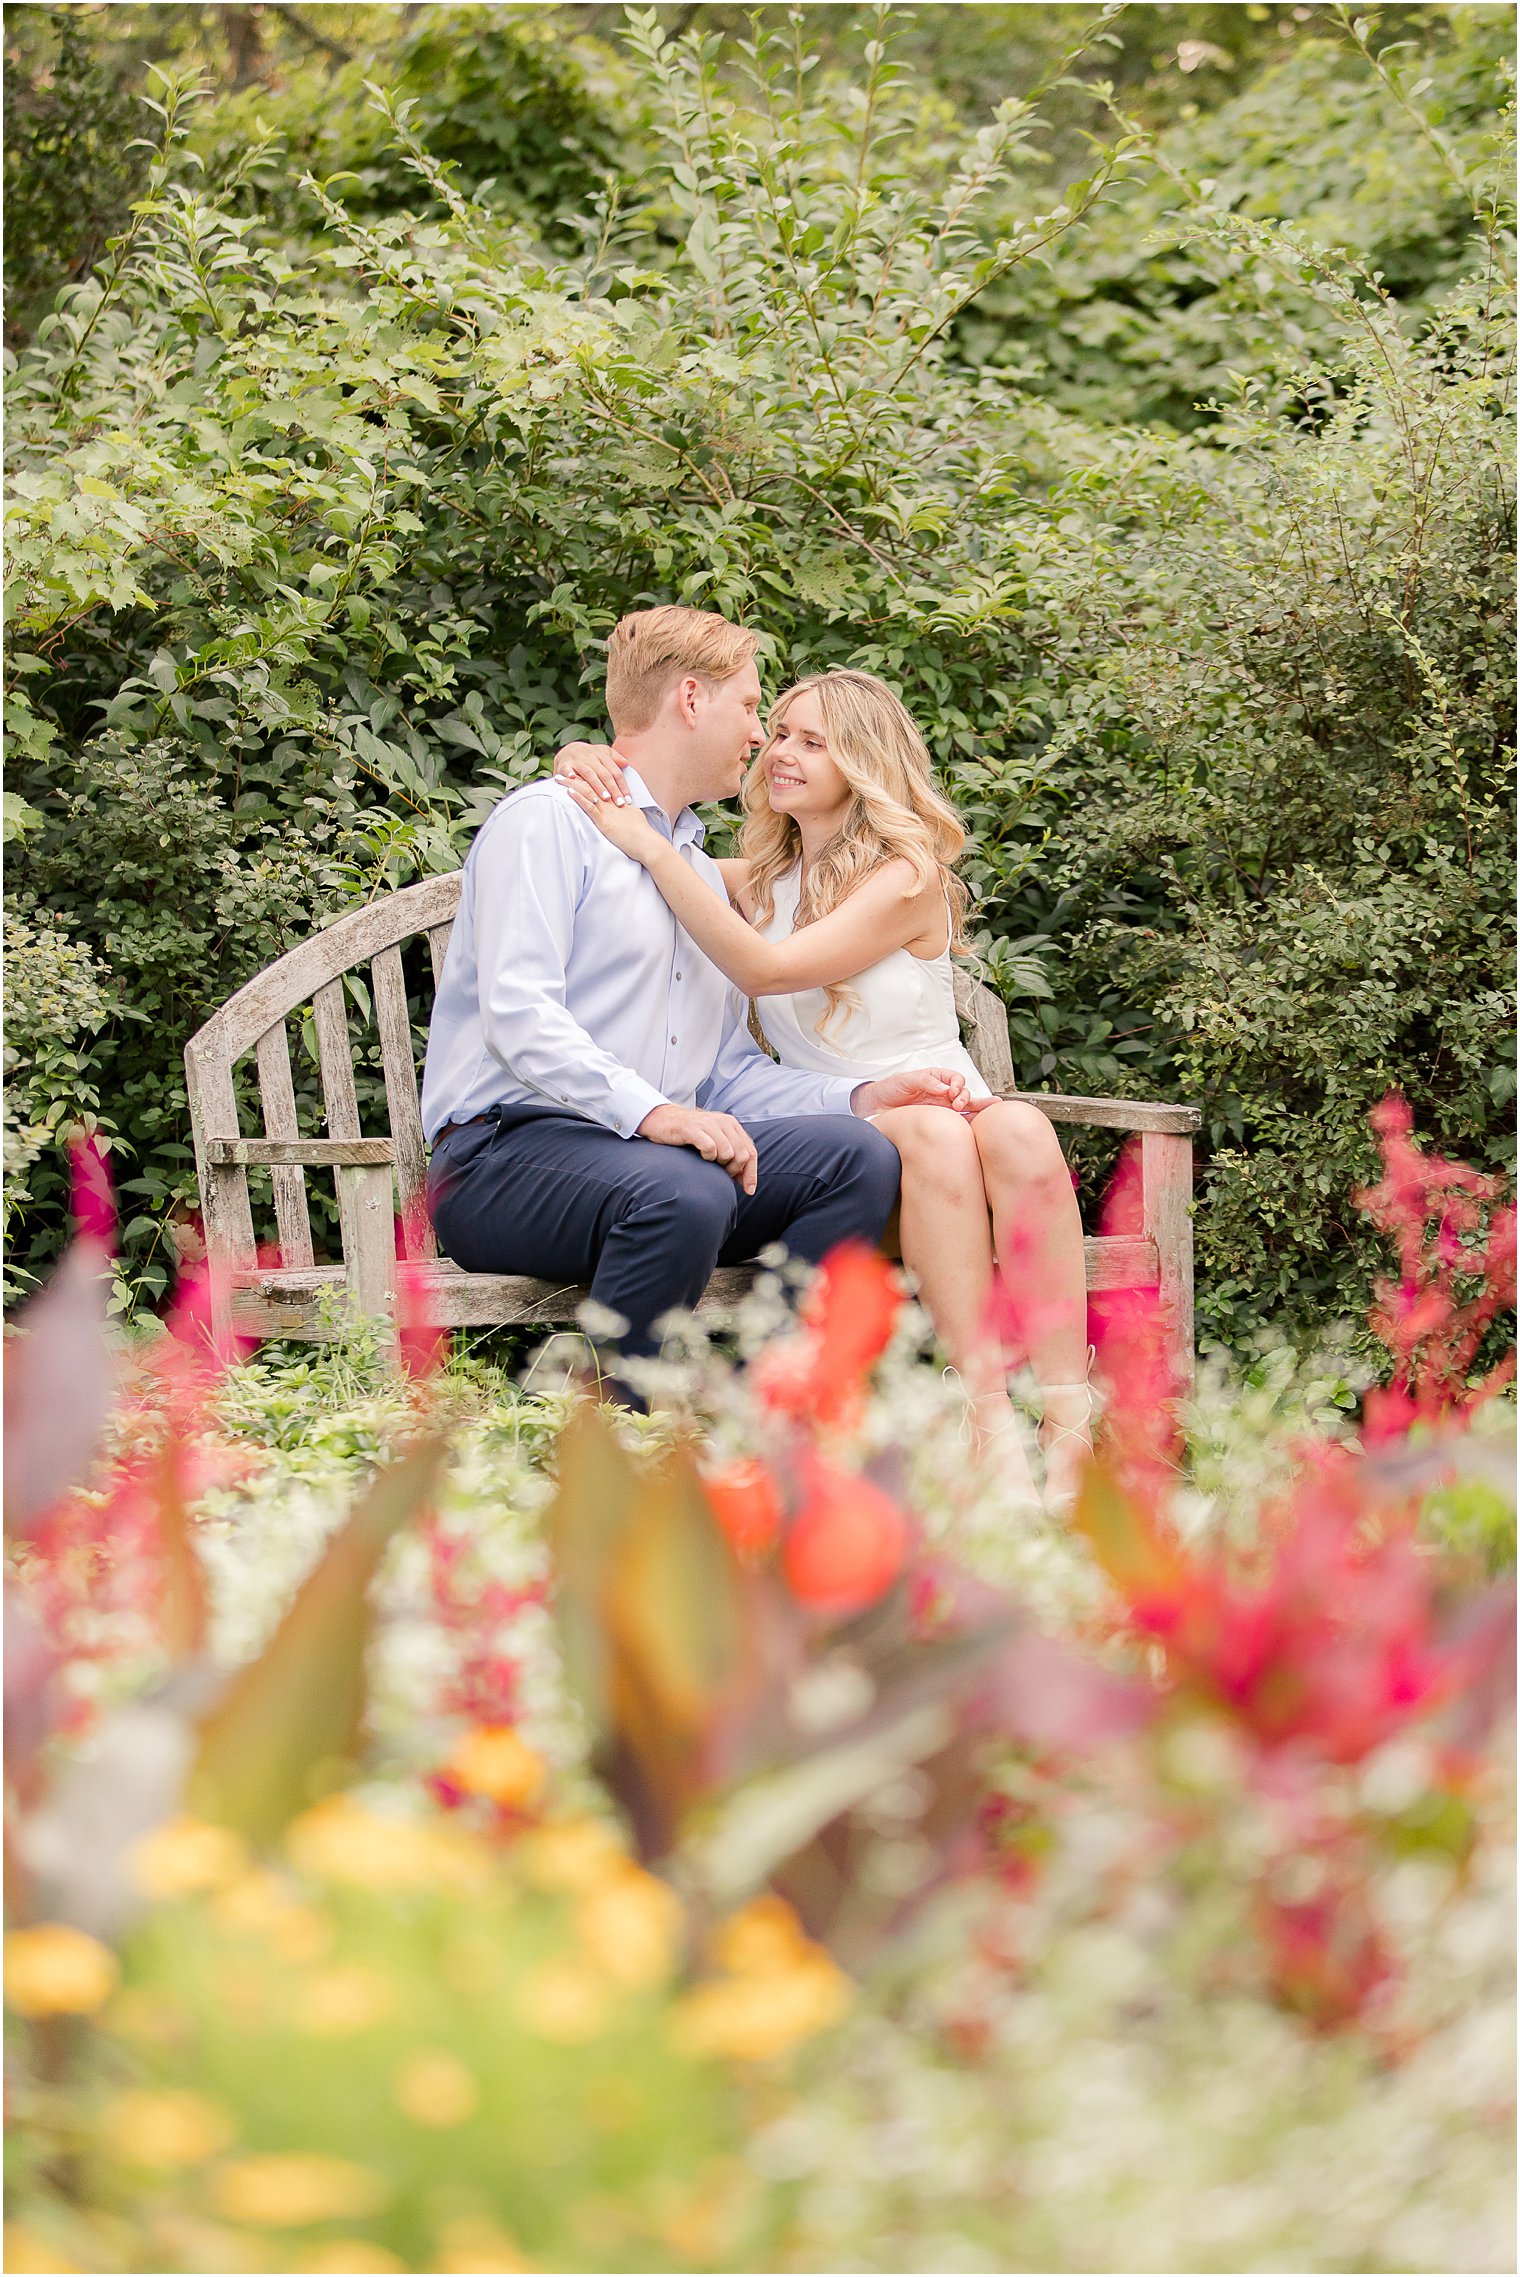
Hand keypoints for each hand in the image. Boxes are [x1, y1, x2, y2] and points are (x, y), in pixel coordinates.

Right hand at [553, 740, 629, 804]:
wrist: (569, 749)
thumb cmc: (591, 755)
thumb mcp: (604, 753)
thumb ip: (616, 758)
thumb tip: (626, 764)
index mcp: (603, 755)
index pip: (615, 772)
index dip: (622, 786)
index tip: (628, 799)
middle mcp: (591, 758)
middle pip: (604, 775)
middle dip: (613, 789)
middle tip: (619, 803)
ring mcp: (578, 761)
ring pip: (589, 774)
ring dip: (597, 786)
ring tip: (605, 798)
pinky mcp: (565, 764)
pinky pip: (567, 769)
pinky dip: (569, 774)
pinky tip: (572, 779)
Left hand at [560, 776, 665, 864]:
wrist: (646, 842)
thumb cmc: (641, 833)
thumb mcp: (632, 815)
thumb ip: (625, 809)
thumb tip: (624, 807)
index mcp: (615, 801)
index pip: (599, 785)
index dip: (586, 778)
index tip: (575, 772)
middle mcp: (610, 803)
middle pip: (590, 785)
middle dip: (575, 777)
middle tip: (562, 771)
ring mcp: (607, 811)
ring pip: (587, 793)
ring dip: (572, 785)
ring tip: (559, 778)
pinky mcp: (604, 822)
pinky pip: (590, 807)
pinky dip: (579, 798)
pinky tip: (569, 792)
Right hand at [636, 1104, 757, 1194]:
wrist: (662, 1119)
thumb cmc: (689, 1134)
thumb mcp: (714, 1140)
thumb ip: (731, 1155)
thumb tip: (747, 1182)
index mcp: (731, 1124)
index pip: (751, 1151)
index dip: (751, 1173)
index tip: (748, 1190)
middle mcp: (723, 1122)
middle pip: (742, 1154)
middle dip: (734, 1170)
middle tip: (721, 1173)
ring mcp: (708, 1124)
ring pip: (728, 1153)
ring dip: (720, 1163)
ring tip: (709, 1161)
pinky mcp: (693, 1129)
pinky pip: (710, 1148)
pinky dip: (708, 1156)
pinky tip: (701, 1155)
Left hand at [851, 1067, 990, 1118]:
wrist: (877, 1106)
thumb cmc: (891, 1089)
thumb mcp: (906, 1080)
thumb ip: (926, 1082)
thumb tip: (944, 1089)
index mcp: (937, 1079)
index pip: (955, 1079)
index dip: (956, 1084)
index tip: (950, 1092)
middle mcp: (943, 1094)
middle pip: (964, 1093)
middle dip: (966, 1098)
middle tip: (957, 1105)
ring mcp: (943, 1109)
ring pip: (967, 1108)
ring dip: (979, 1108)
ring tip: (994, 1107)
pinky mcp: (940, 1122)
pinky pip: (958, 1123)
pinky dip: (970, 1124)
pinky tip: (982, 1125)